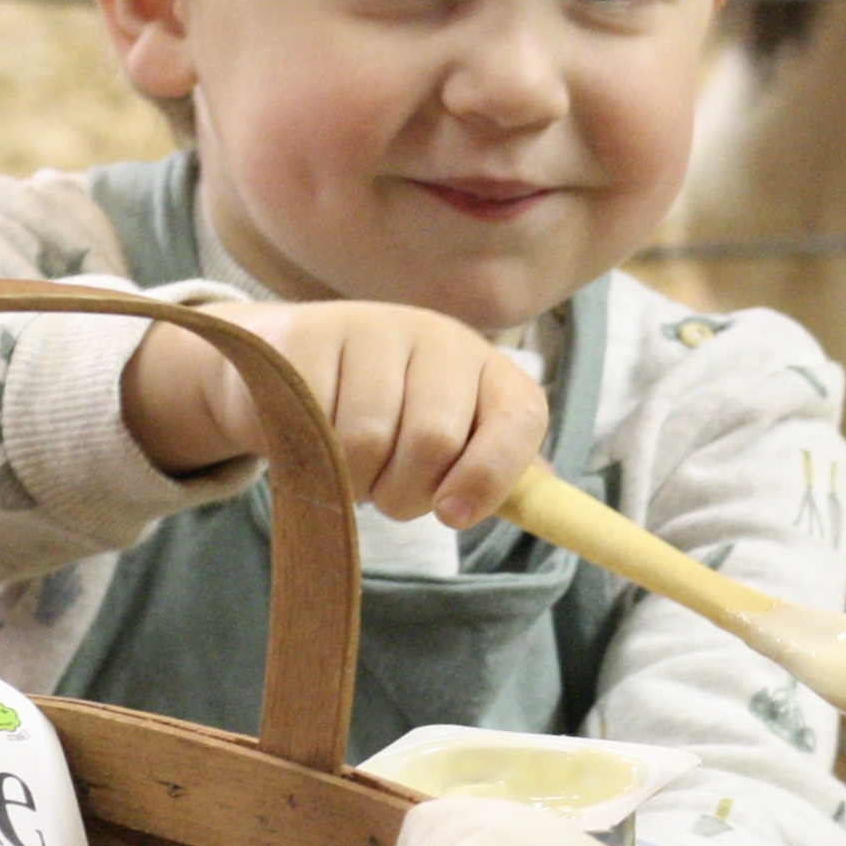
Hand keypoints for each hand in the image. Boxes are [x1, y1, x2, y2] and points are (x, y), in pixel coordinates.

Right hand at [121, 301, 548, 525]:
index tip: (452, 516)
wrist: (292, 360)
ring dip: (348, 479)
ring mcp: (372, 328)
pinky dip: (304, 452)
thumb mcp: (452, 434)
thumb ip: (496, 470)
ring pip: (365, 442)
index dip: (489, 477)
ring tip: (341, 462)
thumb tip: (552, 507)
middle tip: (380, 488)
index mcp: (488, 367)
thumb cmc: (388, 414)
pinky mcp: (309, 336)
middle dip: (401, 492)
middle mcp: (439, 338)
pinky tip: (301, 434)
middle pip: (433, 441)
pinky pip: (311, 423)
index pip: (519, 421)